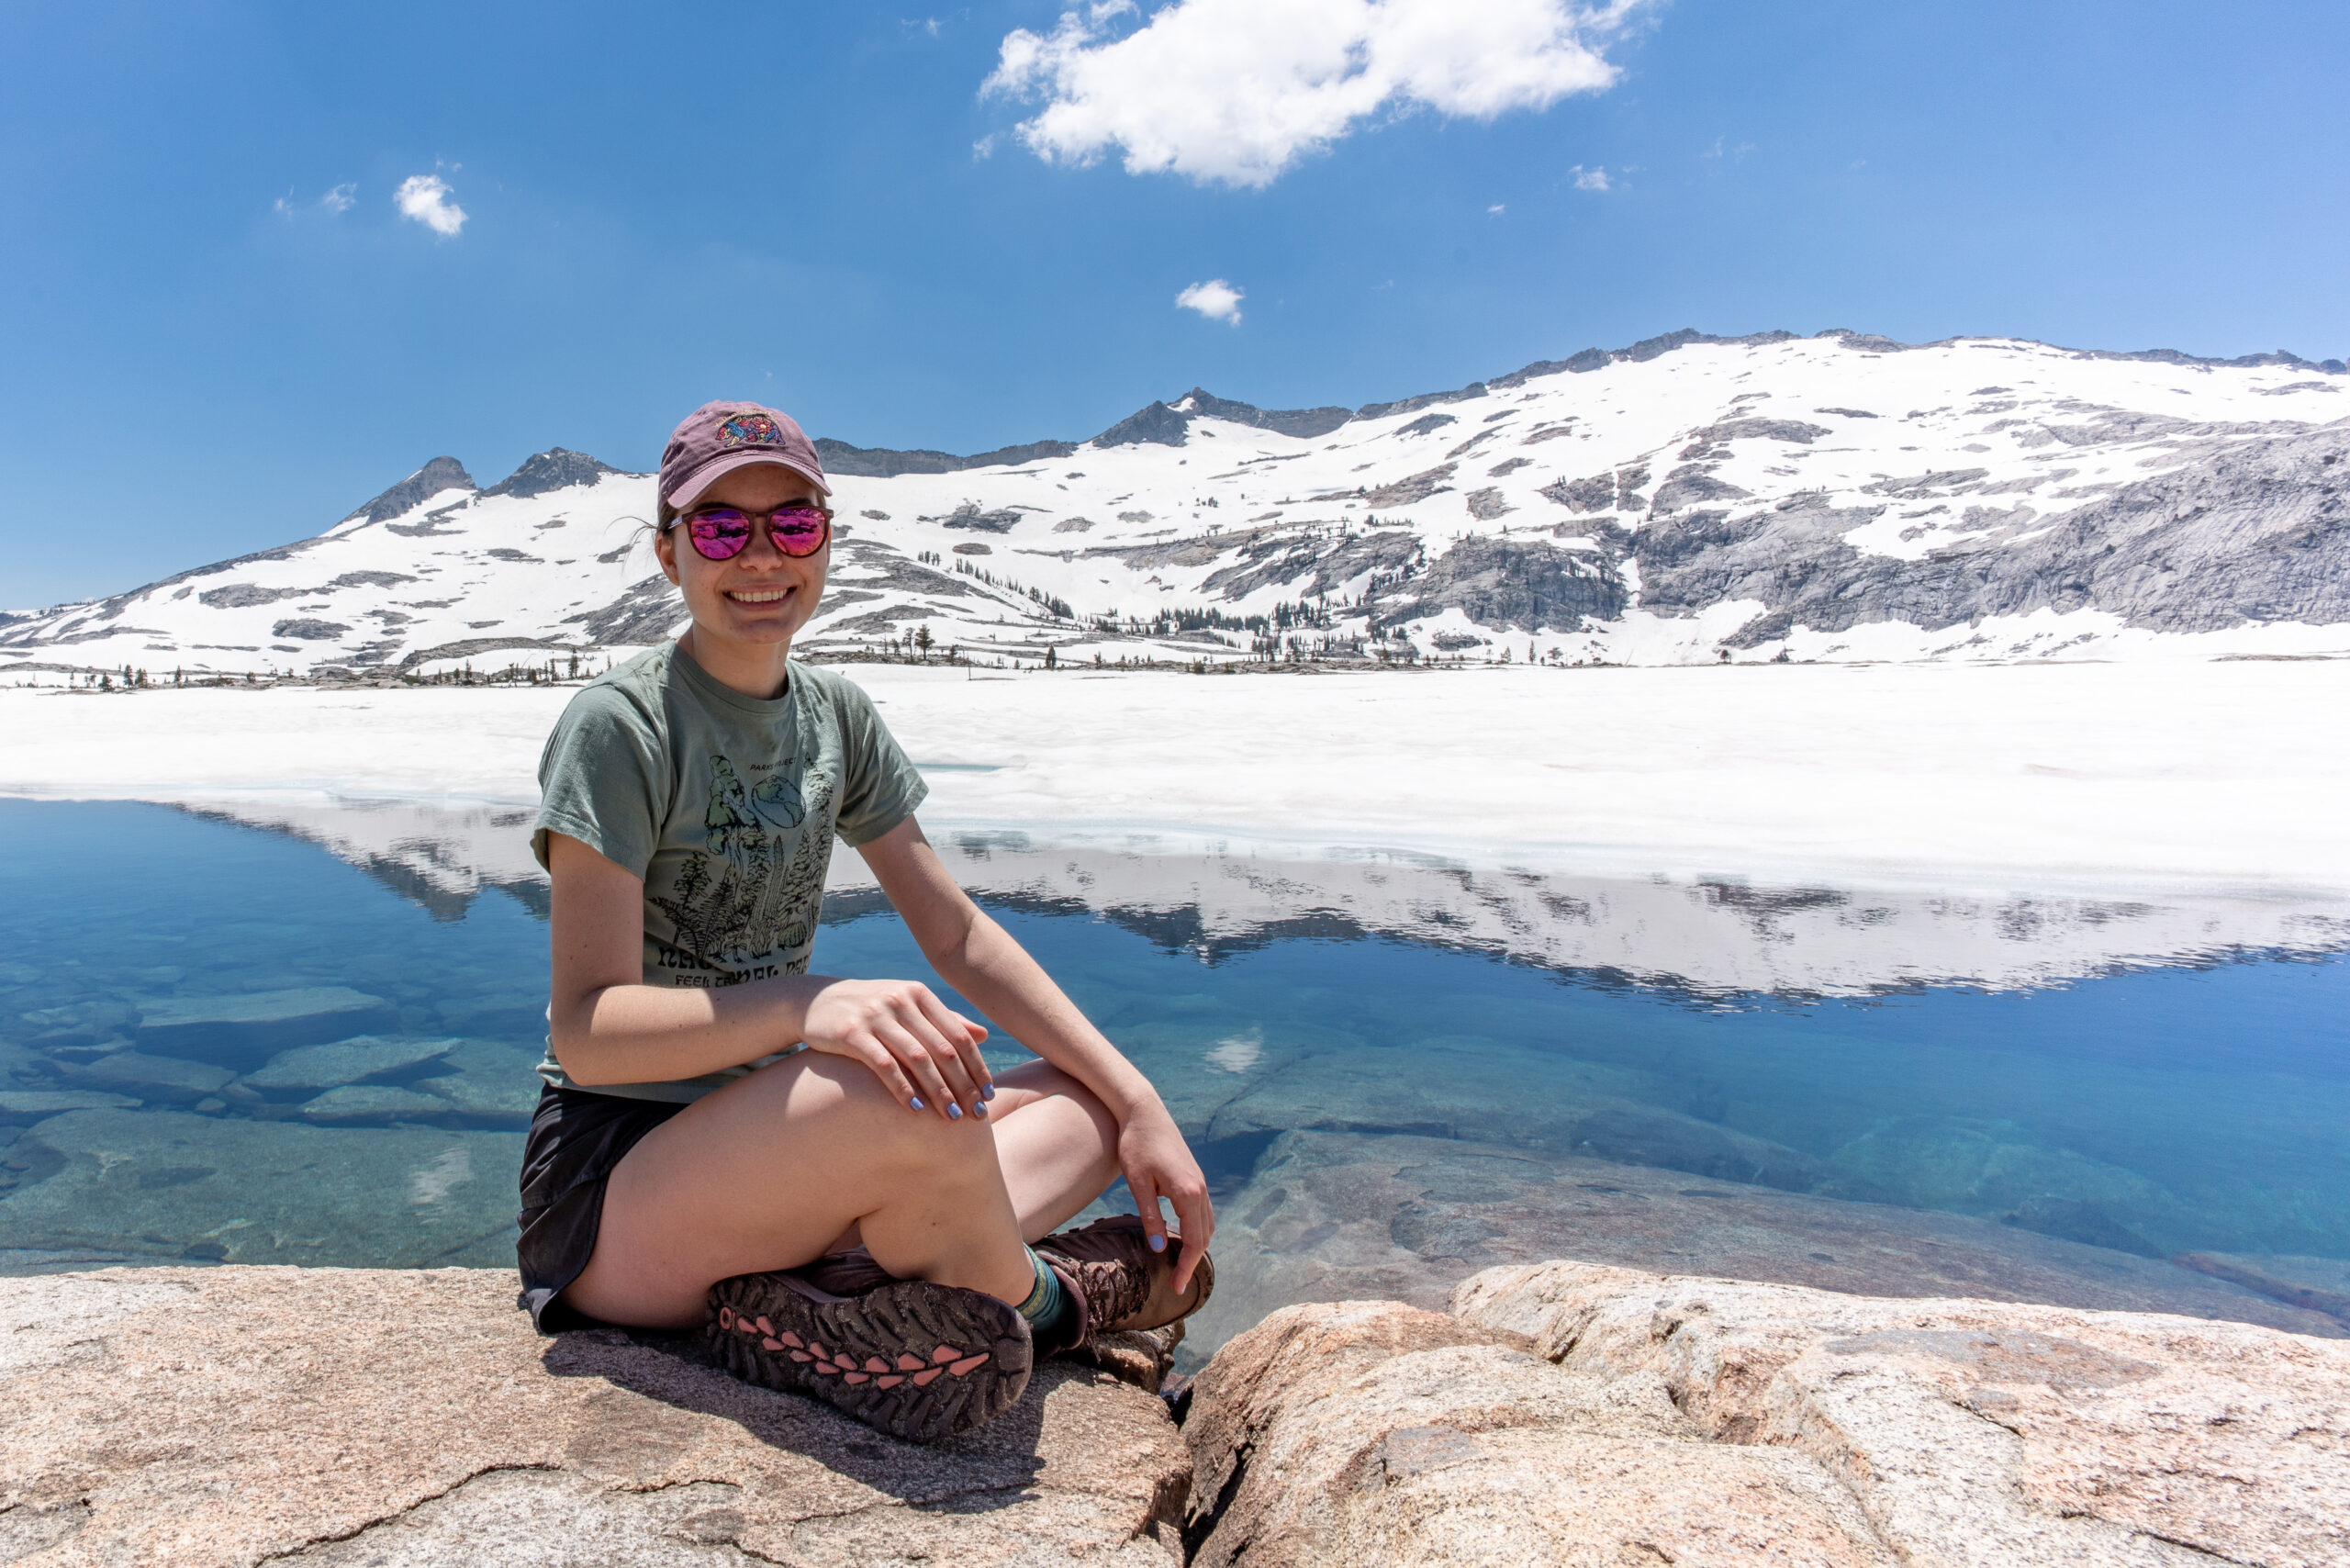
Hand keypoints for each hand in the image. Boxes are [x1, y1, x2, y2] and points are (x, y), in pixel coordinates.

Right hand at [801, 978, 991, 1122]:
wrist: (816, 1000)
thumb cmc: (872, 1008)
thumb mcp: (907, 1006)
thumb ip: (944, 1020)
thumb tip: (984, 1034)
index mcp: (920, 994)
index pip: (958, 1035)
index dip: (977, 1067)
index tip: (989, 1096)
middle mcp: (901, 1001)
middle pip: (942, 1049)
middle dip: (963, 1085)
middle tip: (977, 1115)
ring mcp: (875, 1016)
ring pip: (917, 1058)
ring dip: (938, 1091)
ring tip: (951, 1117)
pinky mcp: (851, 1033)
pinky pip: (883, 1065)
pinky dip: (901, 1088)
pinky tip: (914, 1110)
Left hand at [1117, 1097, 1214, 1294]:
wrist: (1144, 1111)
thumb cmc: (1136, 1145)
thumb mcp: (1138, 1183)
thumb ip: (1150, 1216)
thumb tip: (1160, 1248)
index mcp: (1188, 1193)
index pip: (1194, 1242)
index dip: (1186, 1268)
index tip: (1176, 1288)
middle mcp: (1200, 1189)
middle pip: (1205, 1236)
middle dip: (1193, 1262)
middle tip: (1176, 1283)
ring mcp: (1199, 1182)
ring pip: (1208, 1224)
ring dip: (1198, 1246)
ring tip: (1180, 1265)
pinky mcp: (1194, 1177)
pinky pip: (1204, 1211)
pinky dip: (1198, 1230)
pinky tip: (1183, 1236)